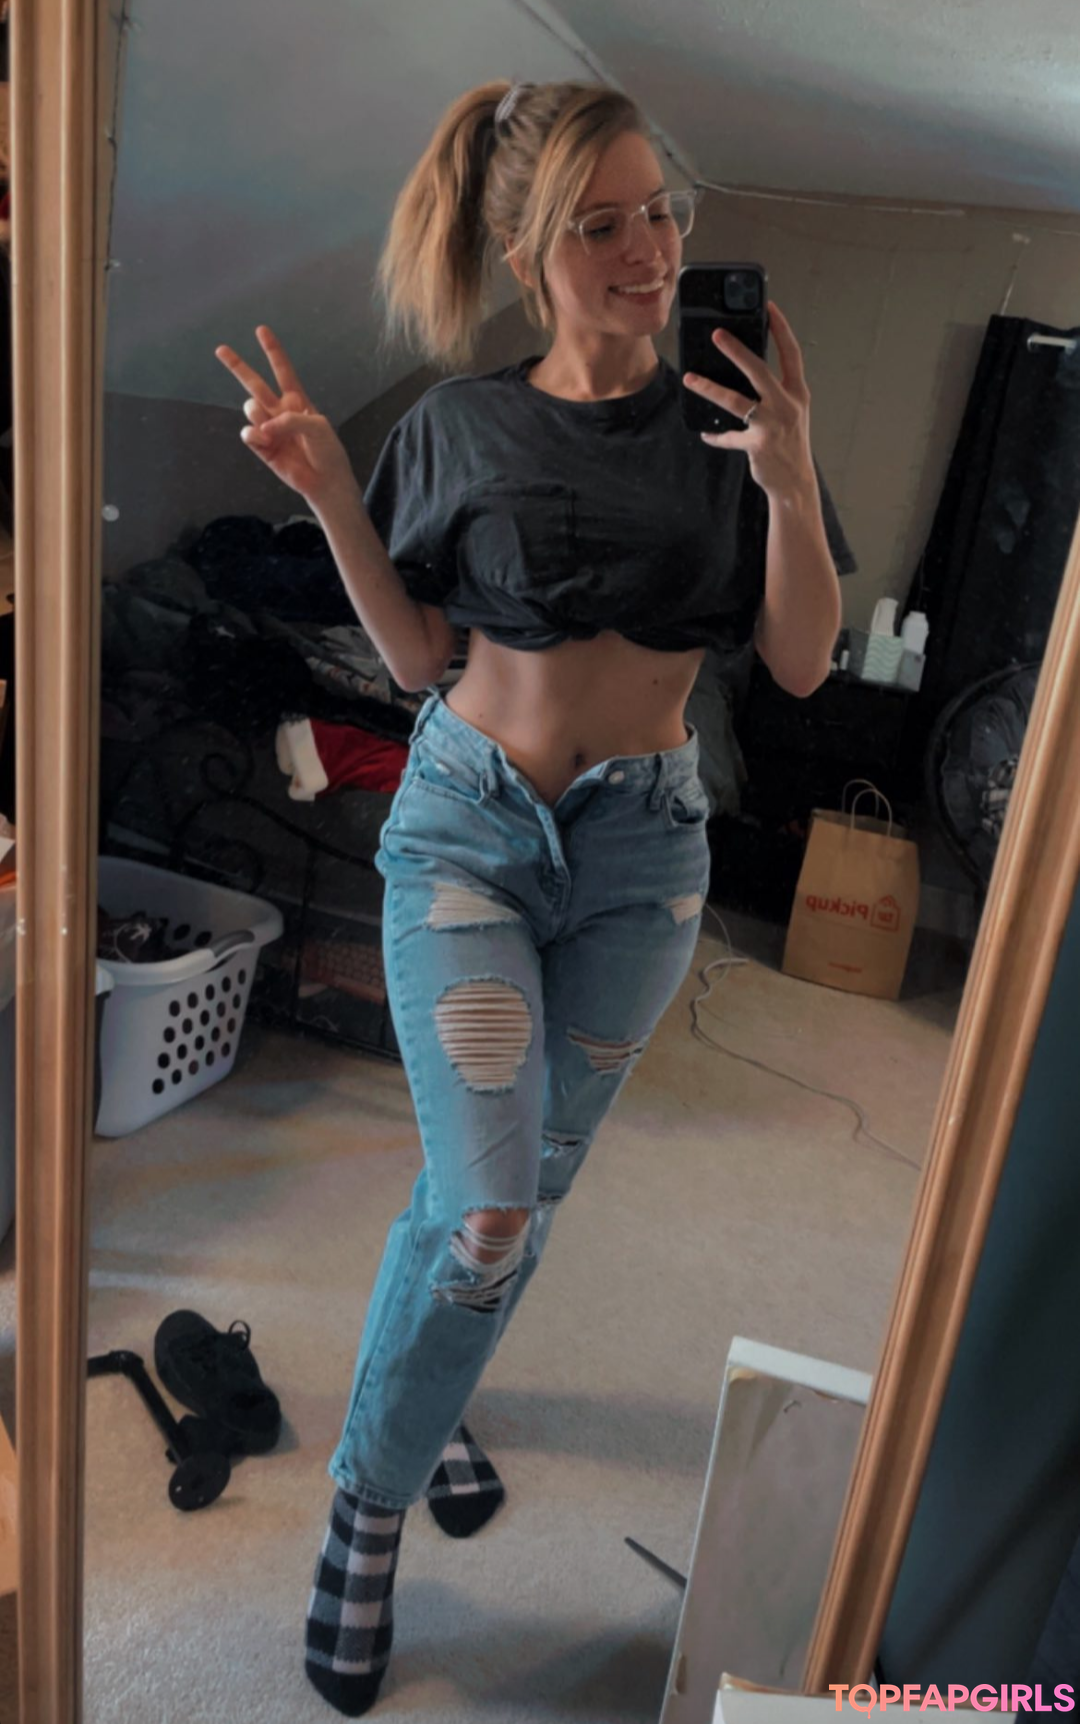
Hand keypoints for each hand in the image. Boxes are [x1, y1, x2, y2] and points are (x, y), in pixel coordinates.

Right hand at [214, 326, 356, 507]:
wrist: (325, 482)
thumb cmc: (327, 451)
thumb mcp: (318, 426)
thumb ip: (291, 418)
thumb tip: (264, 427)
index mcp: (298, 400)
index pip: (283, 371)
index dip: (272, 351)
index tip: (261, 330)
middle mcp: (280, 411)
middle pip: (254, 383)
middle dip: (237, 366)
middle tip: (220, 349)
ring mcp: (269, 428)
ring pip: (250, 407)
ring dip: (258, 415)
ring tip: (273, 432)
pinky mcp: (261, 446)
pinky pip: (247, 432)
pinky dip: (254, 435)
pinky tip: (266, 442)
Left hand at [682, 301, 814, 499]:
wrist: (796, 483)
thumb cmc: (790, 444)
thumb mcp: (790, 413)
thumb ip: (774, 393)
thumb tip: (743, 371)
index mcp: (798, 393)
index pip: (791, 353)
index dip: (780, 328)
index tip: (768, 307)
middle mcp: (787, 405)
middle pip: (759, 370)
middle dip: (736, 351)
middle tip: (716, 334)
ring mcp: (773, 425)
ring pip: (736, 401)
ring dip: (710, 389)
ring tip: (690, 379)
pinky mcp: (757, 445)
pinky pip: (729, 437)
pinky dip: (716, 436)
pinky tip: (706, 434)